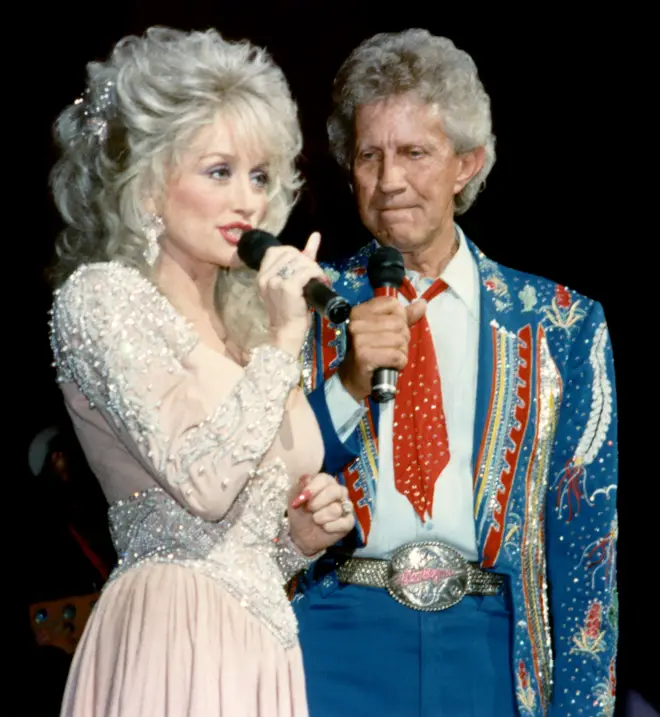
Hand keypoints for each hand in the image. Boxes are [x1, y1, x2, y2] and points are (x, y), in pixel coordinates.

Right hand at [256, 232, 326, 357]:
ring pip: (299, 261)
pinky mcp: (287, 287)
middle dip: (306, 261)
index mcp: (262, 275)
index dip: (293, 253)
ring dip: (314, 268)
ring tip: (319, 280)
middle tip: (315, 275)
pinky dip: (317, 274)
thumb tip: (316, 235)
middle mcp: (265, 276)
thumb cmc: (290, 310)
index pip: (276, 250)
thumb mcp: (292, 282)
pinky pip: (306, 272)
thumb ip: (303, 259)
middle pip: (290, 253)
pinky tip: (320, 282)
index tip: (303, 266)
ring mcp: (275, 282)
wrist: (287, 332)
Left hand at [287, 473, 354, 555]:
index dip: (313, 488)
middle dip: (318, 502)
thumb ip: (299, 487)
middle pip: (335, 491)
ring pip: (336, 509)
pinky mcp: (349, 522)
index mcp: (325, 483)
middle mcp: (338, 492)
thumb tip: (306, 478)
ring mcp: (345, 506)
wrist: (301, 535)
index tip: (303, 497)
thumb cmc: (299, 513)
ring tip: (315, 520)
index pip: (324, 478)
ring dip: (321, 517)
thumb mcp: (293, 499)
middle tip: (308, 509)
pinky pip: (344, 523)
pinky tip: (324, 528)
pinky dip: (330, 527)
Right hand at [338, 296, 426, 400]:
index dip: (400, 318)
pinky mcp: (365, 356)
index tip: (391, 330)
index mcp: (359, 312)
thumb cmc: (370, 353)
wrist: (354, 379)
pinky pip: (397, 355)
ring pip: (400, 340)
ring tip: (389, 357)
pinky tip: (390, 365)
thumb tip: (422, 304)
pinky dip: (399, 363)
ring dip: (401, 352)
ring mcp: (359, 340)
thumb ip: (403, 316)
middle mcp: (357, 323)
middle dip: (402, 338)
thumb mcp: (384, 330)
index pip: (393, 304)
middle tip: (390, 348)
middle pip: (399, 323)